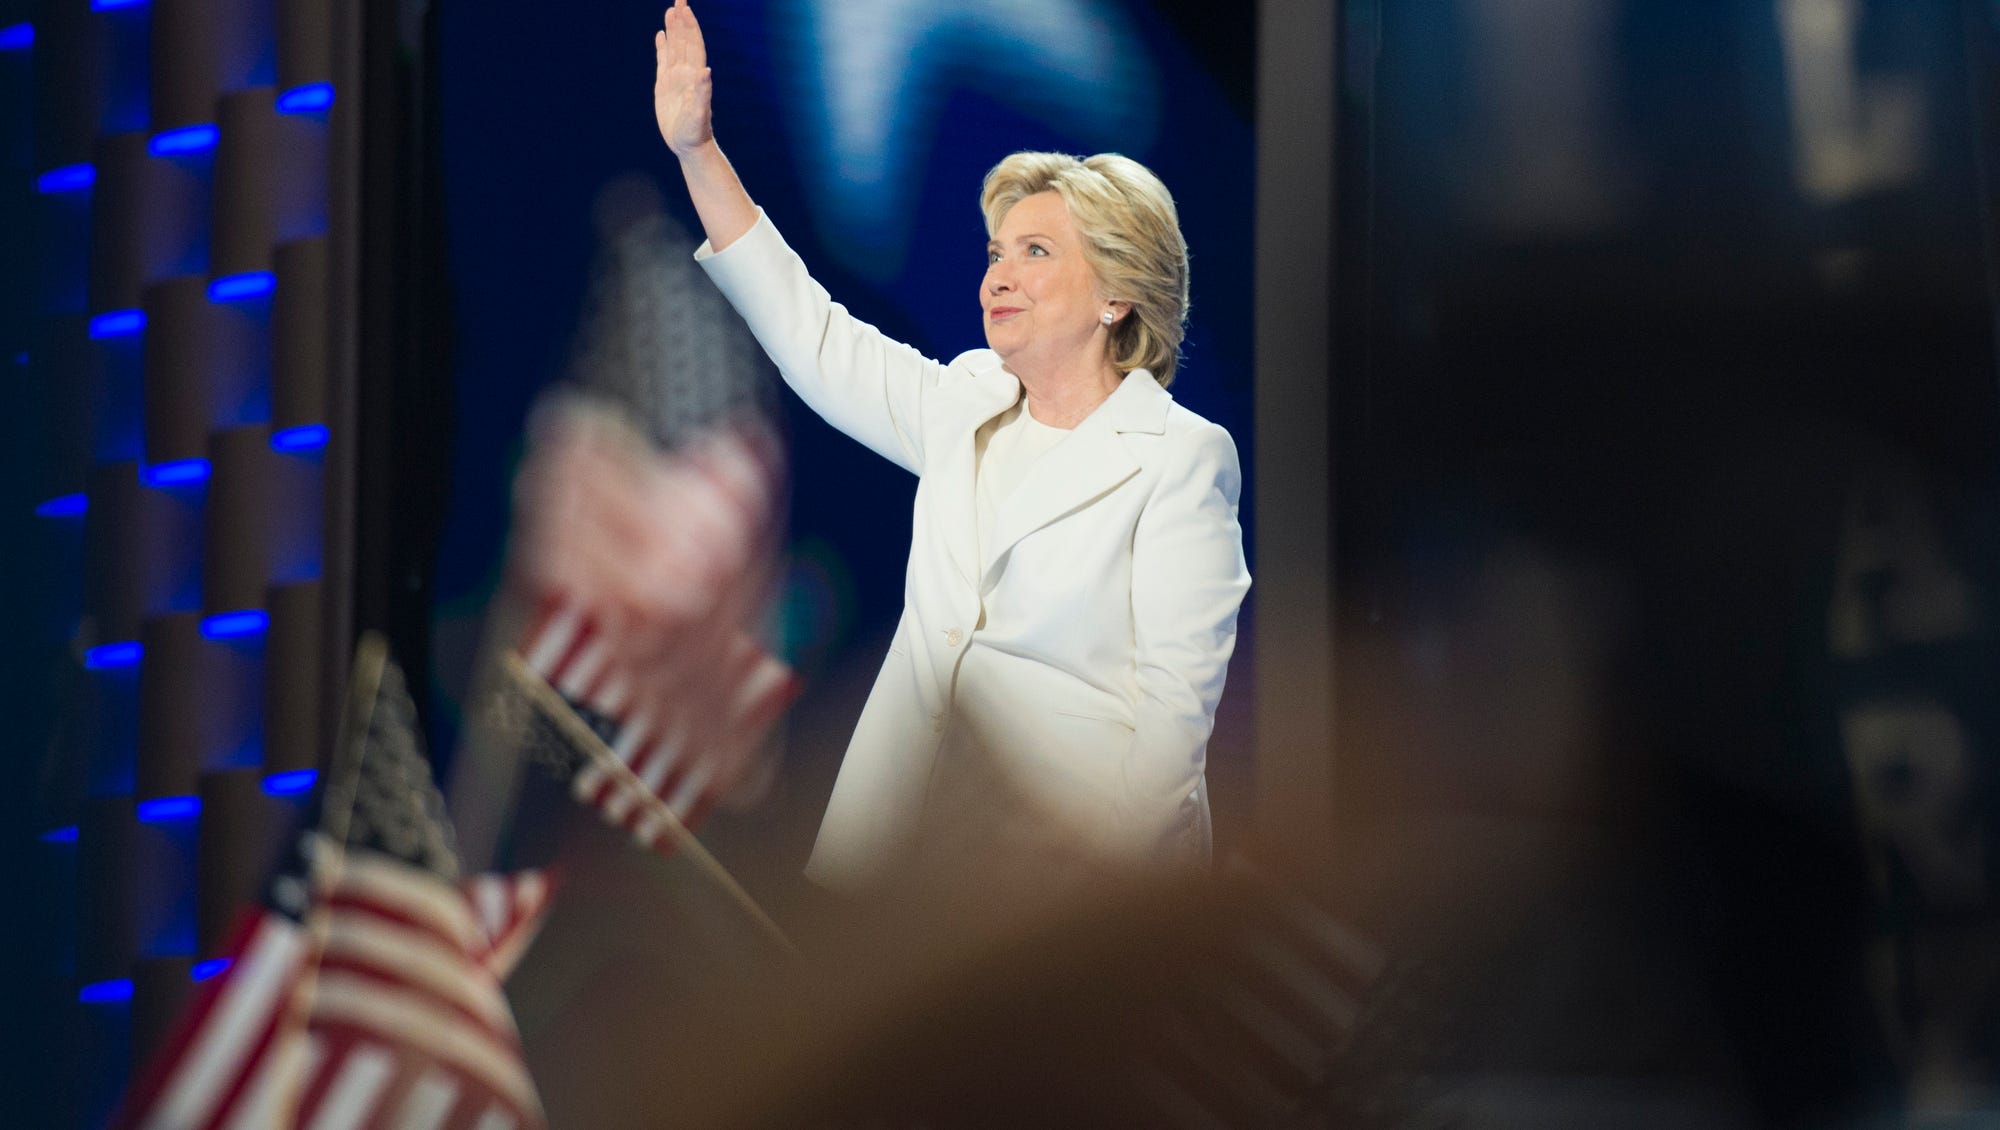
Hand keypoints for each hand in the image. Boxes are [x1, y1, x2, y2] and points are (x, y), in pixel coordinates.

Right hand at [655, 0, 714, 156]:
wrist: (689, 146)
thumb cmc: (696, 133)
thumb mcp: (699, 114)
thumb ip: (703, 93)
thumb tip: (706, 71)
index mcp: (694, 77)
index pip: (693, 45)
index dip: (690, 27)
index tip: (685, 8)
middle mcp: (686, 74)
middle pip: (684, 41)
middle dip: (682, 20)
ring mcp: (675, 79)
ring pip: (674, 48)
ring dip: (673, 29)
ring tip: (670, 10)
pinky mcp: (664, 87)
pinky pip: (663, 61)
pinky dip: (662, 47)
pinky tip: (661, 35)